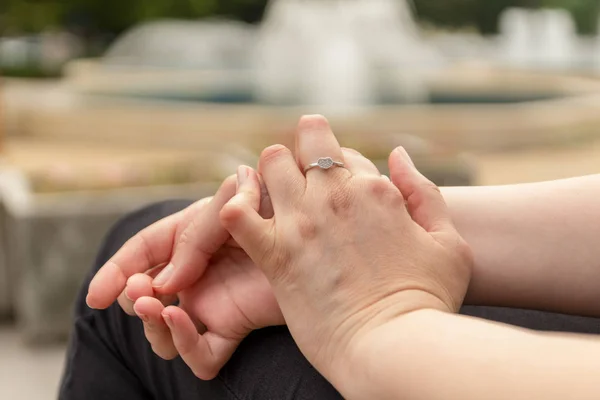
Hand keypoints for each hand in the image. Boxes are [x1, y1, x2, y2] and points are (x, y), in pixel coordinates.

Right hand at [86, 176, 282, 377]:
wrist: (318, 235)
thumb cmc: (273, 210)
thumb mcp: (229, 208)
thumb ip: (196, 237)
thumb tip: (167, 282)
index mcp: (185, 240)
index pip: (139, 256)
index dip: (114, 274)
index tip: (96, 296)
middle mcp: (192, 275)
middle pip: (144, 298)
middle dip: (133, 297)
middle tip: (140, 292)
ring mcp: (209, 303)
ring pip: (164, 331)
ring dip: (151, 322)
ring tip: (158, 305)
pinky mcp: (231, 328)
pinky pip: (201, 354)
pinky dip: (184, 344)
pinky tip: (182, 319)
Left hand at [220, 115, 472, 394]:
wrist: (395, 347)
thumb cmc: (428, 300)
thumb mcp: (449, 241)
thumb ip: (424, 191)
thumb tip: (397, 154)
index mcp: (376, 190)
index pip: (347, 154)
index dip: (345, 170)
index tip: (344, 196)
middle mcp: (336, 196)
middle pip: (308, 144)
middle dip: (305, 153)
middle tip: (305, 181)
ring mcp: (301, 222)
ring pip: (271, 164)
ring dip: (272, 172)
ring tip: (275, 195)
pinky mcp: (275, 254)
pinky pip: (237, 212)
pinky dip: (235, 205)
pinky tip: (243, 213)